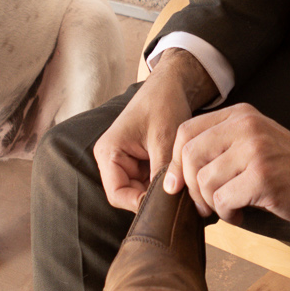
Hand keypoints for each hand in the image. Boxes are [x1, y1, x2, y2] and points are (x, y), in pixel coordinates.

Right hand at [93, 49, 218, 209]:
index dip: (140, 204)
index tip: (166, 204)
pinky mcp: (139, 163)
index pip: (117, 194)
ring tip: (181, 187)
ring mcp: (126, 163)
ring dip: (159, 192)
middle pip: (129, 196)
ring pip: (141, 192)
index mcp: (108, 152)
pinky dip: (163, 184)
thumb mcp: (164, 140)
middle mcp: (112, 160)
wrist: (171, 85)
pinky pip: (149, 183)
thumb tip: (167, 205)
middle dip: (152, 199)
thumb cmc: (163, 105)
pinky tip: (178, 180)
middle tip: (179, 198)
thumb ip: (162, 173)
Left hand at [165, 103, 289, 223]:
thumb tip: (174, 176)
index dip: (174, 162)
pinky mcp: (263, 177)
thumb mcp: (254, 142)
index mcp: (240, 115)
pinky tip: (243, 213)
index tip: (176, 185)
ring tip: (231, 207)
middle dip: (190, 187)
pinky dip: (228, 214)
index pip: (185, 132)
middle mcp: (245, 127)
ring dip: (212, 204)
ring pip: (204, 181)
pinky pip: (223, 200)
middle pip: (189, 156)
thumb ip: (219, 147)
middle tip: (204, 204)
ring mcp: (255, 150)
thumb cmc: (289, 168)